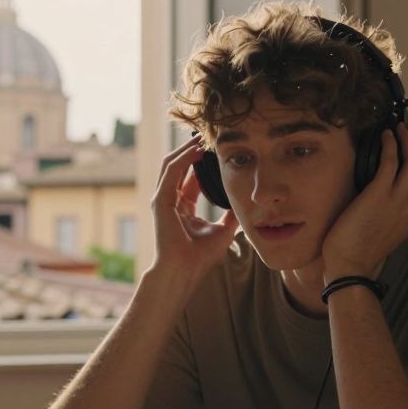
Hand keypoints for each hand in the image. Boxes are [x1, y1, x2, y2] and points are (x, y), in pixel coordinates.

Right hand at [148, 137, 240, 285]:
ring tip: (202, 138)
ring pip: (172, 165)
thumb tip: (246, 203)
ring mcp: (163, 200)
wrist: (184, 271)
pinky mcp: (161, 201)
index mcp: (183, 208)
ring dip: (186, 149)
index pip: (190, 178)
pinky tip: (196, 150)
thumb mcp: (223, 231)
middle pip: (179, 167)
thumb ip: (231, 216)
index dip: (202, 163)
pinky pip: (171, 172)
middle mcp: (171, 201)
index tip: (216, 151)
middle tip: (208, 137)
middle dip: (191, 150)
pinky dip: (183, 159)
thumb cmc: (200, 257)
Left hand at [321, 123, 407, 281]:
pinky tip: (385, 136)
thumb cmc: (358, 252)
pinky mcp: (380, 195)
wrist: (350, 268)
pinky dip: (391, 145)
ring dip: (407, 140)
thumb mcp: (382, 231)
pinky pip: (391, 162)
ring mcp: (397, 200)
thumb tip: (378, 194)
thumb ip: (388, 213)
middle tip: (407, 130)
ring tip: (399, 128)